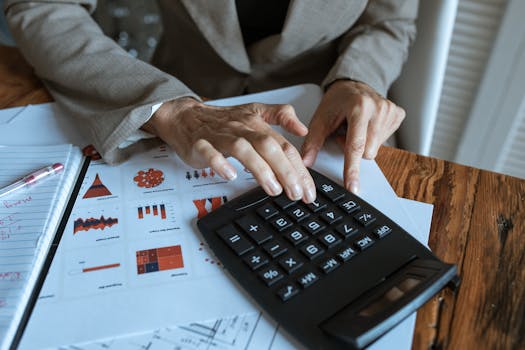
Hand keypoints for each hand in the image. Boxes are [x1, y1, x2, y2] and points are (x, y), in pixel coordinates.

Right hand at [142, 97, 315, 202]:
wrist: (186, 117)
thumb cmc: (223, 120)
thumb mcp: (256, 111)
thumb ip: (282, 116)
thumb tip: (303, 129)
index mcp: (257, 123)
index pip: (284, 146)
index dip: (299, 168)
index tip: (308, 189)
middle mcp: (241, 128)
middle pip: (268, 147)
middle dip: (286, 171)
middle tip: (297, 194)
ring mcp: (220, 136)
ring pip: (243, 149)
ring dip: (260, 169)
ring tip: (274, 189)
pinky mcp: (200, 144)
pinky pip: (209, 152)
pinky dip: (219, 163)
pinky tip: (230, 175)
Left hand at [301, 80, 404, 192]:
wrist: (353, 84)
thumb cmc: (337, 101)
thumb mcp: (321, 118)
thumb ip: (312, 142)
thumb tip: (305, 162)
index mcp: (359, 107)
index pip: (355, 146)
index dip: (351, 169)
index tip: (352, 186)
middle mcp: (379, 108)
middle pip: (367, 152)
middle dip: (353, 149)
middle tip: (345, 133)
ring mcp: (391, 111)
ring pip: (375, 149)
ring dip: (363, 144)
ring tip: (356, 128)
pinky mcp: (398, 115)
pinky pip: (385, 141)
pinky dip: (373, 138)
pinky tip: (367, 125)